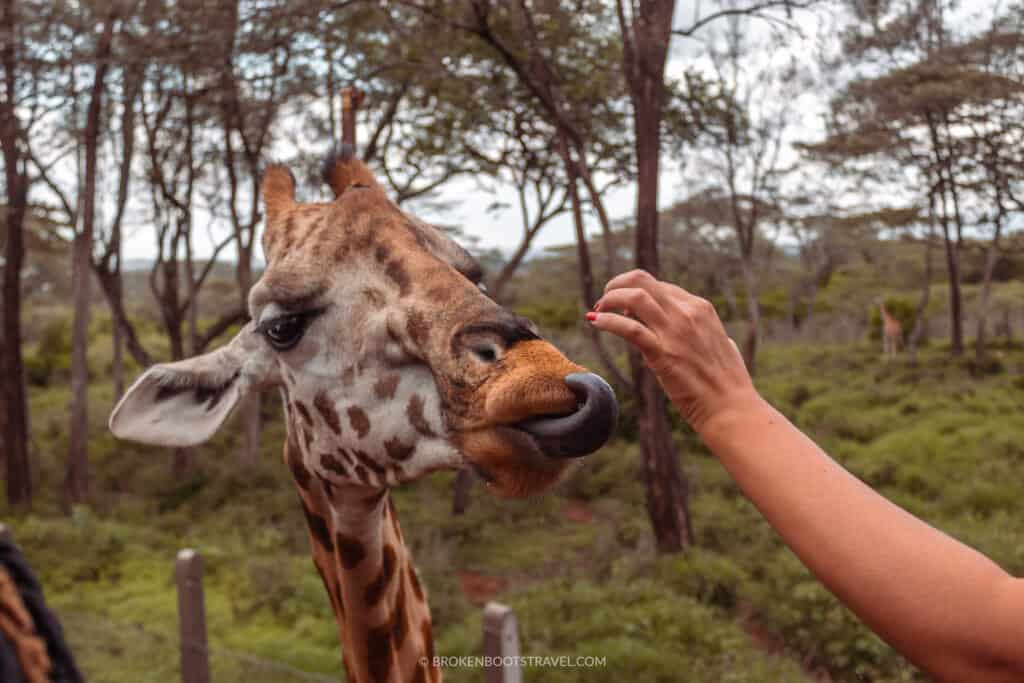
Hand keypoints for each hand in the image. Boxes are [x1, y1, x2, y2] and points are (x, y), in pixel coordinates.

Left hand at [589, 270, 759, 432]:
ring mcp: (675, 331)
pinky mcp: (663, 353)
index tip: (624, 309)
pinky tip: (595, 321)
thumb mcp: (717, 345)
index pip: (658, 287)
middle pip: (641, 280)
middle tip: (604, 300)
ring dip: (609, 298)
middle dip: (617, 285)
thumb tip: (686, 333)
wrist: (731, 408)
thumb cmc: (726, 383)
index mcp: (700, 308)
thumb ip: (700, 333)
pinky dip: (607, 321)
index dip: (637, 293)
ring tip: (598, 310)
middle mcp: (687, 313)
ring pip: (633, 296)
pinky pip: (628, 328)